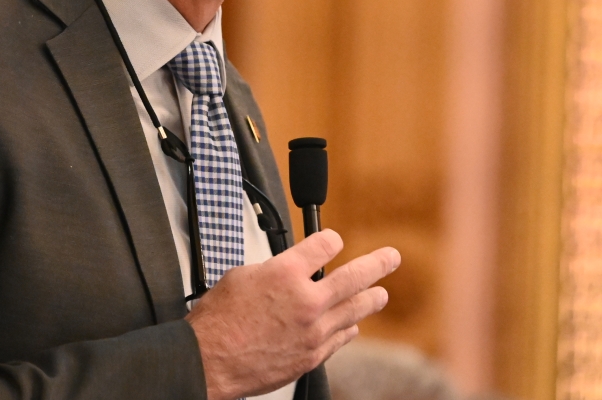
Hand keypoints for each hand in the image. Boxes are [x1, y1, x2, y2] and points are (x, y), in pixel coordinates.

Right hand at [184, 230, 399, 399]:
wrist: (210, 361)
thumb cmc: (218, 321)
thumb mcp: (240, 276)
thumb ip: (273, 270)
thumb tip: (285, 272)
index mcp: (285, 273)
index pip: (324, 245)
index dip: (331, 240)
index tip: (334, 240)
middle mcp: (306, 301)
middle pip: (354, 277)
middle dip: (377, 264)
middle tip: (391, 258)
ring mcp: (313, 331)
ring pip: (354, 310)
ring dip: (371, 299)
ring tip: (381, 293)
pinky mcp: (312, 356)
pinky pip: (340, 338)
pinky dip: (348, 328)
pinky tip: (352, 325)